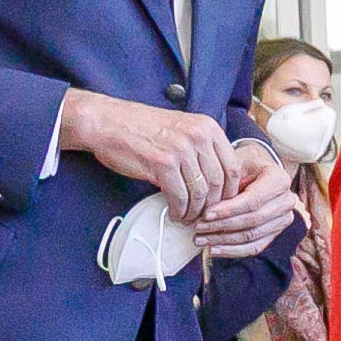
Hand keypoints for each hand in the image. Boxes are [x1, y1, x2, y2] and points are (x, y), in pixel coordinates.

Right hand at [60, 90, 237, 218]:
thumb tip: (217, 181)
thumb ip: (202, 149)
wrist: (107, 122)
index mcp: (208, 127)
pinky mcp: (162, 163)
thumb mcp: (182, 129)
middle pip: (219, 183)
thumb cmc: (142, 129)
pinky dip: (179, 210)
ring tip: (187, 218)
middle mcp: (198, 136)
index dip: (230, 192)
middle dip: (213, 206)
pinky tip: (174, 214)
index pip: (233, 167)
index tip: (222, 205)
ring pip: (200, 193)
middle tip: (204, 218)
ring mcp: (181, 149)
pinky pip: (179, 196)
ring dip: (195, 212)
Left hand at [189, 142, 300, 259]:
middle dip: (222, 226)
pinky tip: (213, 250)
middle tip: (198, 228)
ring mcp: (283, 219)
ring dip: (223, 241)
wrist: (254, 172)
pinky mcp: (275, 233)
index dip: (229, 210)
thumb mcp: (234, 165)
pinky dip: (232, 251)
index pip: (253, 200)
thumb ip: (225, 183)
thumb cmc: (240, 166)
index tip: (206, 214)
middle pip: (253, 220)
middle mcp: (287, 200)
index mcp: (280, 179)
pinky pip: (254, 247)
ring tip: (200, 239)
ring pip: (252, 236)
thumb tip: (206, 209)